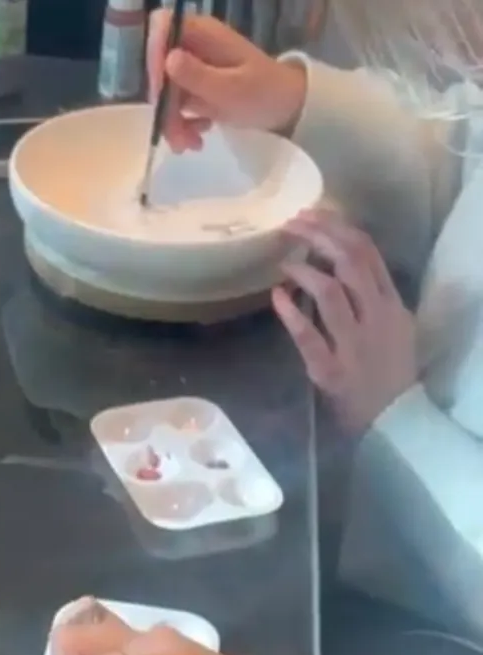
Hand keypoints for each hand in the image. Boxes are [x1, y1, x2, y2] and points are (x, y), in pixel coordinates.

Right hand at [146, 11, 307, 151]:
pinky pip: (176, 106)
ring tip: (190, 146)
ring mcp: (194, 68)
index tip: (161, 92)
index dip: (153, 57)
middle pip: (159, 68)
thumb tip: (168, 60)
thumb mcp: (231, 89)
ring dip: (172, 122)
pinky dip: (182, 125)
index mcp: (203, 33)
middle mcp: (194, 46)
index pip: (162, 29)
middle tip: (178, 137)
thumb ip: (198, 75)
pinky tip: (198, 138)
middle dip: (165, 105)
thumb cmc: (264, 93)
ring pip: (165, 92)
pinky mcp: (195, 89)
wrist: (286, 109)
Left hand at [273, 209, 419, 432]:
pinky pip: (309, 336)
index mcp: (392, 305)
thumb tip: (342, 265)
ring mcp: (354, 343)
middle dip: (320, 236)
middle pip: (349, 261)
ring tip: (285, 260)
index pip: (368, 252)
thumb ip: (375, 297)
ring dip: (305, 270)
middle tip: (293, 225)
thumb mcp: (395, 328)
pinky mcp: (331, 370)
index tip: (315, 215)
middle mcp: (376, 317)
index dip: (338, 228)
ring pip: (331, 292)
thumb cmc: (389, 374)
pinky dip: (291, 313)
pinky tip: (277, 296)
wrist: (394, 420)